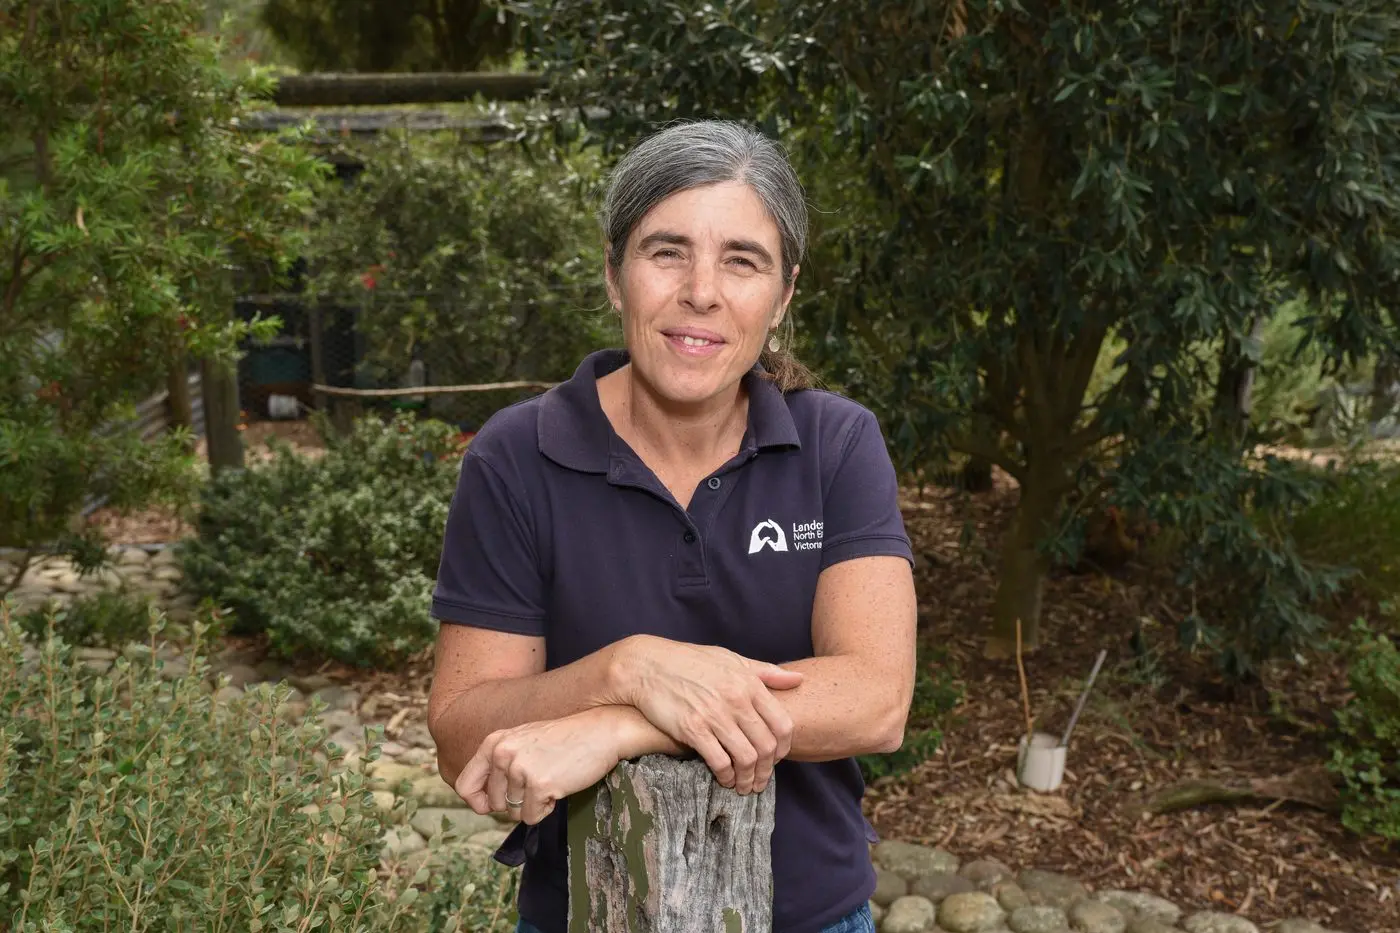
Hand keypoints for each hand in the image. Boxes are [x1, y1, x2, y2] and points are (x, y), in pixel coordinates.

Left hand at [454, 707, 627, 825]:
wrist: (601, 731)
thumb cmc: (565, 739)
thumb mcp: (523, 741)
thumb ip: (500, 766)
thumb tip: (482, 804)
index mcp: (494, 742)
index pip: (464, 784)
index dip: (477, 802)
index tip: (491, 807)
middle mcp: (502, 754)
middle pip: (494, 804)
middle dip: (516, 802)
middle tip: (538, 782)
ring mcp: (519, 769)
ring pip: (514, 813)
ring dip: (533, 804)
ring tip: (552, 779)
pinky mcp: (538, 784)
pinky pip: (532, 817)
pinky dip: (547, 809)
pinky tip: (560, 787)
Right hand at [620, 636, 802, 795]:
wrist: (647, 665)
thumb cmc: (690, 662)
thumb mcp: (731, 659)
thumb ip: (766, 672)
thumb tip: (798, 679)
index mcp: (749, 683)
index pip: (783, 724)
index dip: (784, 748)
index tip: (776, 758)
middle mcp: (736, 699)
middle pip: (767, 746)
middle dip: (767, 770)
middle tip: (760, 780)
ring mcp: (715, 715)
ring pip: (746, 758)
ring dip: (748, 779)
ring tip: (744, 786)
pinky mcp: (692, 729)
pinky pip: (720, 761)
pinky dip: (726, 776)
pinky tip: (725, 778)